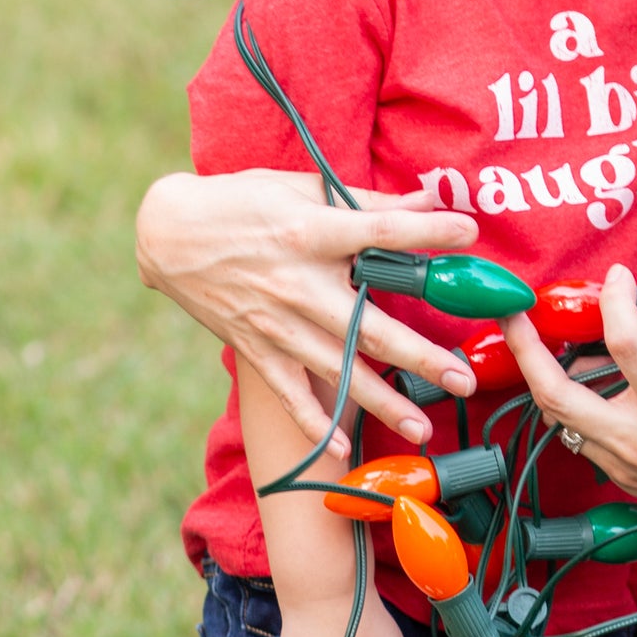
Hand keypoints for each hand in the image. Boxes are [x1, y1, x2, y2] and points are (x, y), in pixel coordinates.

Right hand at [135, 169, 481, 452]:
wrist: (168, 234)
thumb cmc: (241, 203)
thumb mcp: (301, 188)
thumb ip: (366, 200)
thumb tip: (429, 198)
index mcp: (311, 232)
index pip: (381, 233)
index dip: (427, 232)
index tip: (469, 234)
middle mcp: (297, 283)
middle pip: (369, 327)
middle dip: (421, 357)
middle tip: (463, 379)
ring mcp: (276, 322)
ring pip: (339, 370)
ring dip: (383, 402)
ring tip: (422, 428)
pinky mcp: (256, 347)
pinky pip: (290, 392)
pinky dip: (313, 423)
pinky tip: (341, 448)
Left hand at [502, 268, 636, 590]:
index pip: (625, 342)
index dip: (615, 301)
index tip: (616, 279)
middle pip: (555, 393)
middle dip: (526, 350)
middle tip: (515, 318)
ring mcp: (628, 468)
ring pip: (564, 420)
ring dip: (553, 382)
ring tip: (559, 352)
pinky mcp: (629, 484)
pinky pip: (589, 442)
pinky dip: (583, 412)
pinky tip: (595, 394)